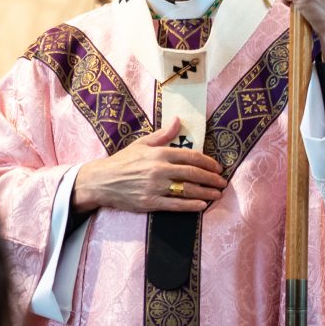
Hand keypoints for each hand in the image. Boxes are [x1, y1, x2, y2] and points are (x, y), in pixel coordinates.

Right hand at [72, 116, 225, 214]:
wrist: (101, 181)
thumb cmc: (122, 161)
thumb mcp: (141, 143)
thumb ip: (163, 134)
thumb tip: (178, 120)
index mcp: (159, 153)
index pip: (190, 156)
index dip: (207, 162)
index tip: (218, 167)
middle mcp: (159, 170)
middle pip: (192, 173)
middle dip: (211, 178)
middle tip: (222, 182)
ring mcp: (155, 187)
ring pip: (187, 190)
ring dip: (206, 192)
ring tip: (217, 194)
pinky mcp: (150, 203)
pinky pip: (175, 205)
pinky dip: (190, 205)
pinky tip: (202, 205)